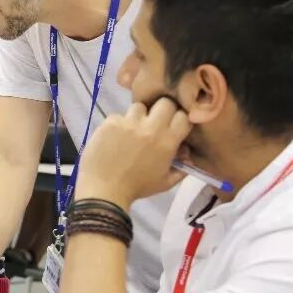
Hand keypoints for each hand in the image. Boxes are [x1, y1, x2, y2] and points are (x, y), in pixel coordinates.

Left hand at [76, 97, 190, 208]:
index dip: (179, 119)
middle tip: (154, 122)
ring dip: (138, 116)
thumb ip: (181, 169)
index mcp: (168, 141)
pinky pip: (118, 116)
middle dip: (162, 111)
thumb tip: (187, 156)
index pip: (183, 116)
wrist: (104, 189)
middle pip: (165, 103)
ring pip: (139, 106)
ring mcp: (129, 123)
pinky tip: (114, 137)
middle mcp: (151, 127)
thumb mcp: (165, 183)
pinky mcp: (111, 122)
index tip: (173, 125)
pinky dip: (118, 124)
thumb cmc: (137, 188)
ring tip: (131, 130)